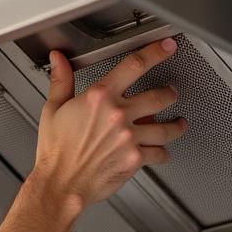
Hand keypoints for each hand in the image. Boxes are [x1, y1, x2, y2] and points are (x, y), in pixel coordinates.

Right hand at [32, 37, 186, 210]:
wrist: (60, 184)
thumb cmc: (56, 152)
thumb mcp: (53, 110)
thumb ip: (61, 81)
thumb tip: (58, 60)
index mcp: (99, 97)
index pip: (136, 65)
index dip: (157, 52)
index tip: (167, 48)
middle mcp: (118, 115)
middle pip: (160, 96)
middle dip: (170, 93)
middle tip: (172, 93)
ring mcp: (130, 138)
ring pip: (167, 127)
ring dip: (176, 124)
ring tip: (178, 123)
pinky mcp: (134, 159)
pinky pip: (159, 153)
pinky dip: (163, 153)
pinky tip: (162, 152)